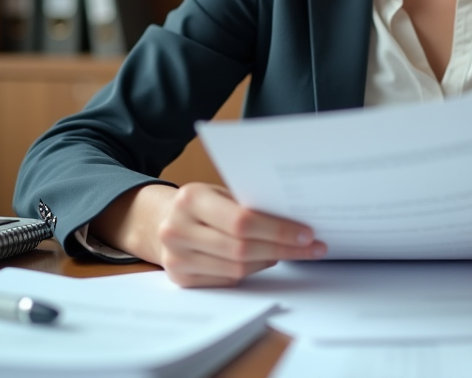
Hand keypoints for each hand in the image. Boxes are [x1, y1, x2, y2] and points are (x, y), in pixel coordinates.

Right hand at [94, 182, 326, 287]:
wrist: (160, 221)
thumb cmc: (200, 204)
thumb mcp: (218, 192)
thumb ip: (246, 203)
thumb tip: (295, 218)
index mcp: (190, 198)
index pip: (242, 220)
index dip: (277, 229)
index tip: (307, 233)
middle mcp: (178, 229)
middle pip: (242, 248)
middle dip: (283, 247)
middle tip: (312, 246)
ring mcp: (176, 257)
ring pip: (237, 268)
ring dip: (271, 260)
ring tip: (295, 251)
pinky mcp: (181, 279)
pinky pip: (227, 280)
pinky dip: (252, 270)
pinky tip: (268, 258)